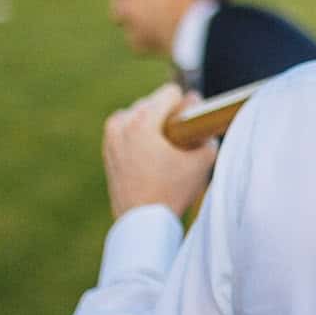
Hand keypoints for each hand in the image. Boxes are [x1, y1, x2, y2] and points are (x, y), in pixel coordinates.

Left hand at [102, 83, 218, 220]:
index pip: (170, 93)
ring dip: (153, 123)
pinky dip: (140, 134)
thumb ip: (207, 132)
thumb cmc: (172, 191)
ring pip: (138, 114)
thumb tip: (201, 115)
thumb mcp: (202, 160)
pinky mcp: (107, 149)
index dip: (187, 105)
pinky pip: (127, 128)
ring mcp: (111, 136)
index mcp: (143, 121)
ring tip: (165, 145)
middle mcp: (122, 123)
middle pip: (153, 102)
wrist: (143, 222)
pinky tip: (152, 152)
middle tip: (181, 137)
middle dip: (169, 114)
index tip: (192, 122)